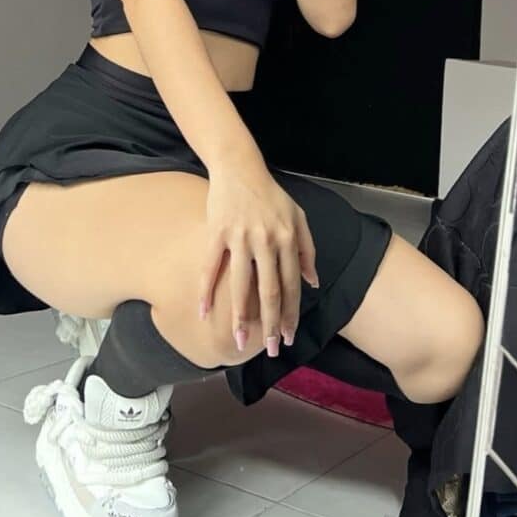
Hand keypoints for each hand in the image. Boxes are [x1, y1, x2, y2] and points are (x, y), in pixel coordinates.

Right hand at [199, 160, 318, 357]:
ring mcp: (240, 237)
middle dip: (270, 324)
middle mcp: (266, 241)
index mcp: (287, 239)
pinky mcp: (217, 232)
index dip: (290, 313)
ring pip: (241, 285)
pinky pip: (210, 267)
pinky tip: (203, 312)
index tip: (288, 336)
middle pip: (269, 291)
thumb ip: (307, 249)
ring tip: (240, 341)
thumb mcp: (298, 216)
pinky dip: (205, 290)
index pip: (291, 284)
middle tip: (270, 349)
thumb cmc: (270, 194)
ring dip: (240, 317)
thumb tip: (313, 282)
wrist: (239, 167)